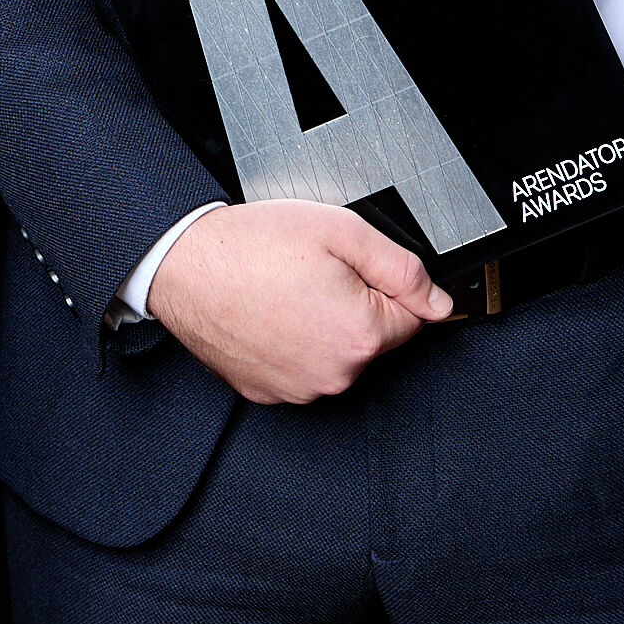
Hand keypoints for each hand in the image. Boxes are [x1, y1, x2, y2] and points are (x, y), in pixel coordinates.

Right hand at [144, 199, 452, 404]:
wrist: (183, 265)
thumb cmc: (250, 246)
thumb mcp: (343, 231)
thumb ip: (403, 268)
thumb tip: (439, 300)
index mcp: (361, 335)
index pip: (413, 318)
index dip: (387, 286)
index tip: (355, 270)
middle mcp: (334, 373)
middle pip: (373, 339)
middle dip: (356, 306)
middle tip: (315, 272)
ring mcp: (299, 389)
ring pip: (337, 356)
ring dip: (323, 327)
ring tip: (287, 290)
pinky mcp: (269, 392)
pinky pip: (301, 368)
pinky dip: (293, 345)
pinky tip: (270, 313)